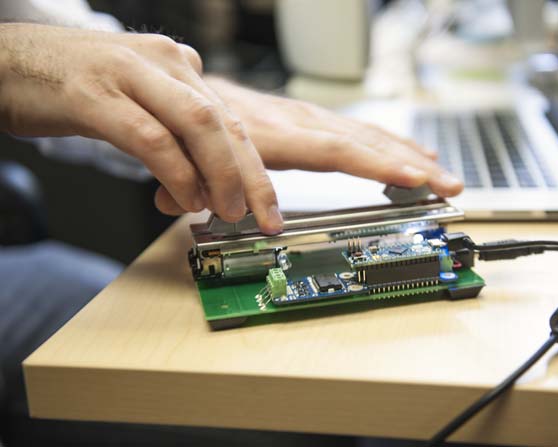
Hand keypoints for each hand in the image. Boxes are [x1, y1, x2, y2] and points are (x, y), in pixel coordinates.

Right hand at [0, 24, 282, 233]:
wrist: (2, 60)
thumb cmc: (72, 87)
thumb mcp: (138, 106)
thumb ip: (173, 138)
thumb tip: (203, 187)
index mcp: (177, 66)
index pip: (231, 121)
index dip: (255, 168)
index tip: (269, 207)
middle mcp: (163, 63)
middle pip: (225, 124)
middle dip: (252, 177)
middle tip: (264, 218)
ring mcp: (128, 74)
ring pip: (198, 126)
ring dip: (220, 177)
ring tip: (227, 213)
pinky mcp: (93, 94)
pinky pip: (151, 139)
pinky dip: (176, 174)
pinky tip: (185, 201)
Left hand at [205, 76, 462, 195]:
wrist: (188, 93)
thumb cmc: (192, 126)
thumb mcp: (187, 157)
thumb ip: (193, 185)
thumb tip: (209, 210)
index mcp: (268, 133)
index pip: (333, 149)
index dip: (376, 164)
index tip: (414, 178)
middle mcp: (295, 121)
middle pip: (364, 141)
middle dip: (412, 164)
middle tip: (448, 185)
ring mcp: (306, 119)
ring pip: (367, 135)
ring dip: (409, 154)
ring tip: (443, 174)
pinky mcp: (311, 122)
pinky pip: (358, 132)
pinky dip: (389, 143)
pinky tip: (412, 152)